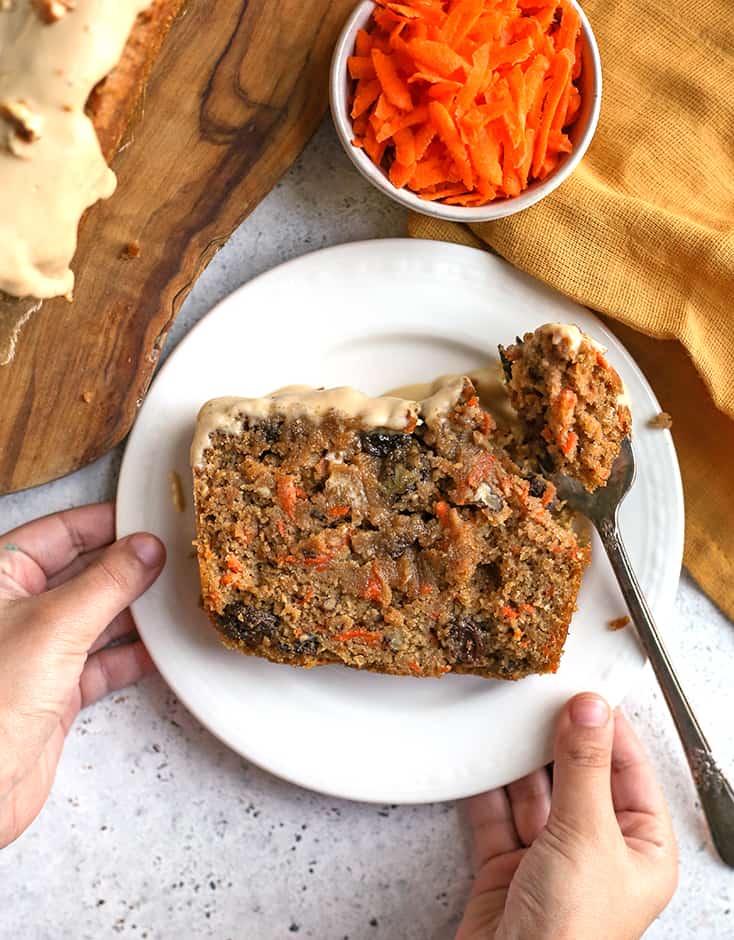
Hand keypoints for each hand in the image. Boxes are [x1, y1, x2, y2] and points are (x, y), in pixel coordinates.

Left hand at [0, 503, 164, 847]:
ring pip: (98, 617)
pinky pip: (104, 662)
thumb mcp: (56, 626)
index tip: (150, 519)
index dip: (106, 523)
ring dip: (138, 611)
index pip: (60, 532)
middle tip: (175, 558)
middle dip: (129, 567)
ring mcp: (38, 652)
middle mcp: (18, 612)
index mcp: (1, 579)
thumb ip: (108, 583)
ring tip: (178, 597)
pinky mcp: (56, 692)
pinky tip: (163, 647)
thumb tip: (145, 549)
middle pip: (84, 573)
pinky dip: (134, 654)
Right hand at [457, 693, 677, 939]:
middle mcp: (596, 851)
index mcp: (639, 849)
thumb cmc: (570, 936)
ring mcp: (550, 860)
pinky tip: (480, 758)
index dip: (608, 729)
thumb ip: (583, 767)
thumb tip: (590, 710)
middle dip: (558, 740)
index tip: (584, 690)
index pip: (629, 772)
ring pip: (535, 793)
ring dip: (520, 760)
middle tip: (540, 697)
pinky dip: (486, 788)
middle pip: (579, 778)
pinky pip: (497, 816)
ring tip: (508, 719)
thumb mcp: (585, 836)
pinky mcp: (507, 868)